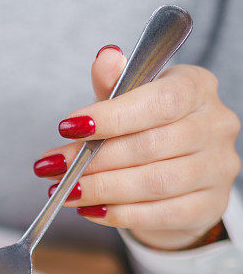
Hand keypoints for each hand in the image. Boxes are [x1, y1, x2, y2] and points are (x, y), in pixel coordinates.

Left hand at [34, 46, 240, 249]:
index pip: (160, 101)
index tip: (68, 127)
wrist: (180, 176)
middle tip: (56, 168)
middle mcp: (215, 125)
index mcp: (198, 87)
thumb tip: (106, 58)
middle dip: (95, 159)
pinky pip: (160, 214)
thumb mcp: (131, 101)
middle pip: (150, 146)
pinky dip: (120, 214)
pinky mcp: (209, 204)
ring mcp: (217, 168)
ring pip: (154, 183)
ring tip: (67, 191)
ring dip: (102, 189)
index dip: (112, 116)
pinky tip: (92, 211)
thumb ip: (116, 83)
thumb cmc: (150, 130)